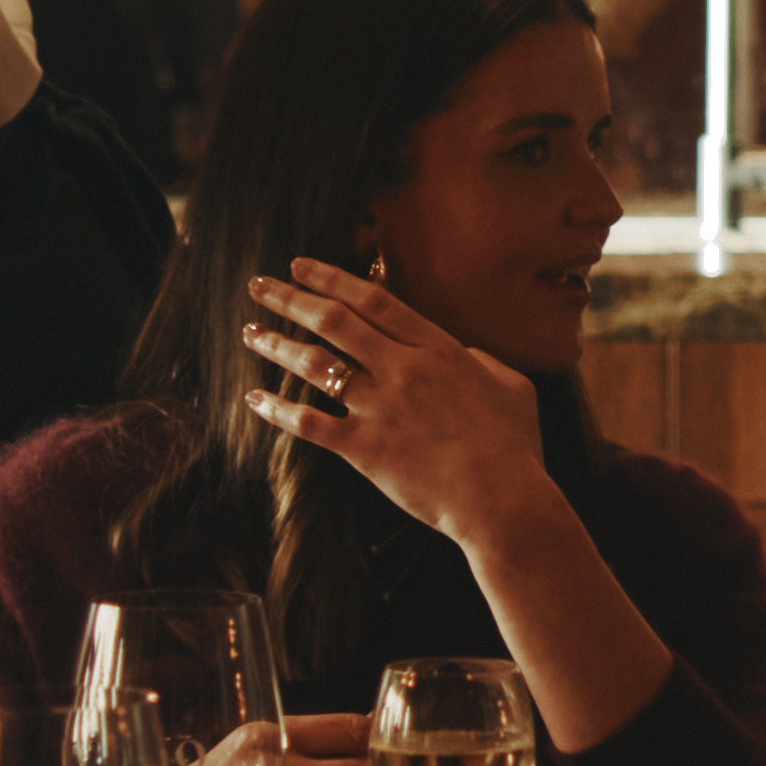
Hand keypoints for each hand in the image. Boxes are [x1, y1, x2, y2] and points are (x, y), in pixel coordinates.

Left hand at [242, 256, 549, 552]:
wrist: (501, 499)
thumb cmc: (514, 448)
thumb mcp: (513, 387)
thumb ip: (484, 361)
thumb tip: (466, 353)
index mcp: (438, 349)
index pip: (373, 300)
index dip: (331, 278)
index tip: (301, 266)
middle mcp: (402, 368)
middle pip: (334, 321)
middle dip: (290, 298)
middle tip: (260, 285)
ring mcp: (380, 407)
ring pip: (315, 364)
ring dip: (277, 344)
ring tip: (251, 333)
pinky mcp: (364, 448)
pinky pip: (308, 423)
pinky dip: (277, 410)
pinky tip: (255, 399)